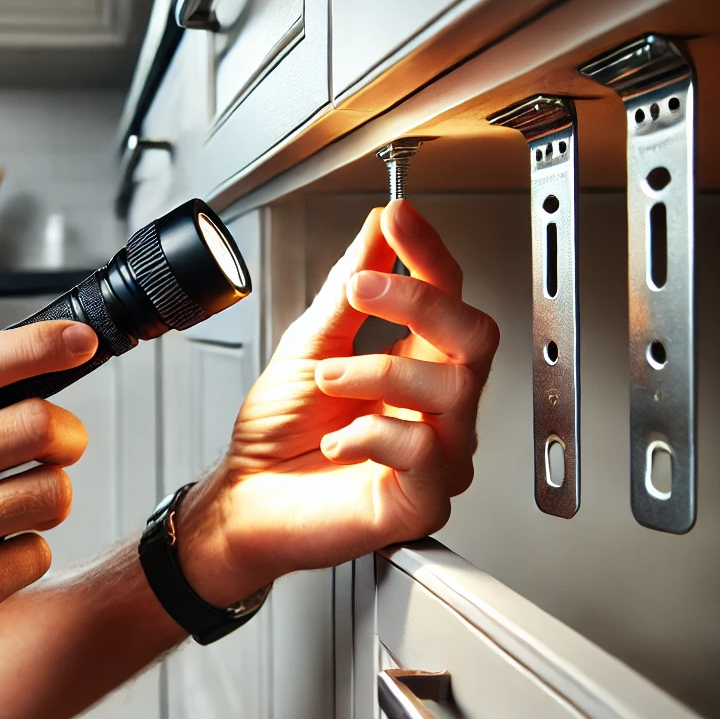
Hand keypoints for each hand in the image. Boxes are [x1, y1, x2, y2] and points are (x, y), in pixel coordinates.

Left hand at [177, 200, 498, 604]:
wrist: (245, 500)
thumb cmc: (276, 435)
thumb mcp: (306, 346)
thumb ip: (345, 292)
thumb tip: (375, 232)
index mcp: (412, 366)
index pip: (447, 297)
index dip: (428, 252)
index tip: (400, 217)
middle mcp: (433, 407)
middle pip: (474, 337)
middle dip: (419, 302)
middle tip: (363, 290)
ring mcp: (435, 453)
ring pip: (451, 389)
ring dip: (377, 370)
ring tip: (326, 377)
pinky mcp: (423, 499)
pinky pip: (423, 450)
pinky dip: (370, 432)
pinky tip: (336, 438)